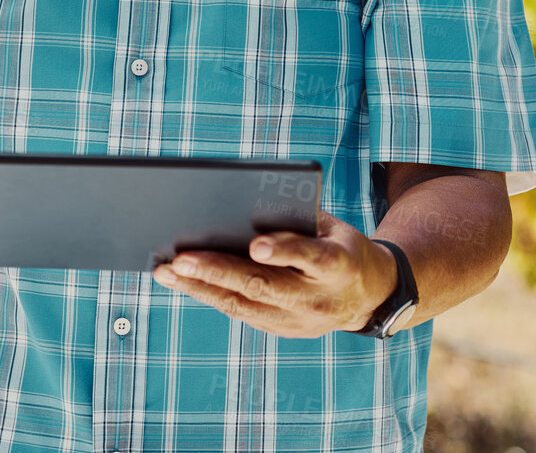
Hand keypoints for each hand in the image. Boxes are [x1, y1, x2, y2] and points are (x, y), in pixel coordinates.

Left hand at [151, 210, 397, 337]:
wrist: (370, 296)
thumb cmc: (341, 245)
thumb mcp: (332, 227)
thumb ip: (296, 220)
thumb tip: (244, 206)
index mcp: (339, 264)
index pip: (311, 257)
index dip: (285, 251)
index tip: (256, 244)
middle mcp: (318, 298)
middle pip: (264, 286)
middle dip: (219, 272)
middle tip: (180, 259)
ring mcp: (299, 321)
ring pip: (243, 305)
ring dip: (200, 288)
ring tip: (165, 271)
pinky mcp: (282, 330)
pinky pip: (241, 312)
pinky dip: (210, 295)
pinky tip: (184, 281)